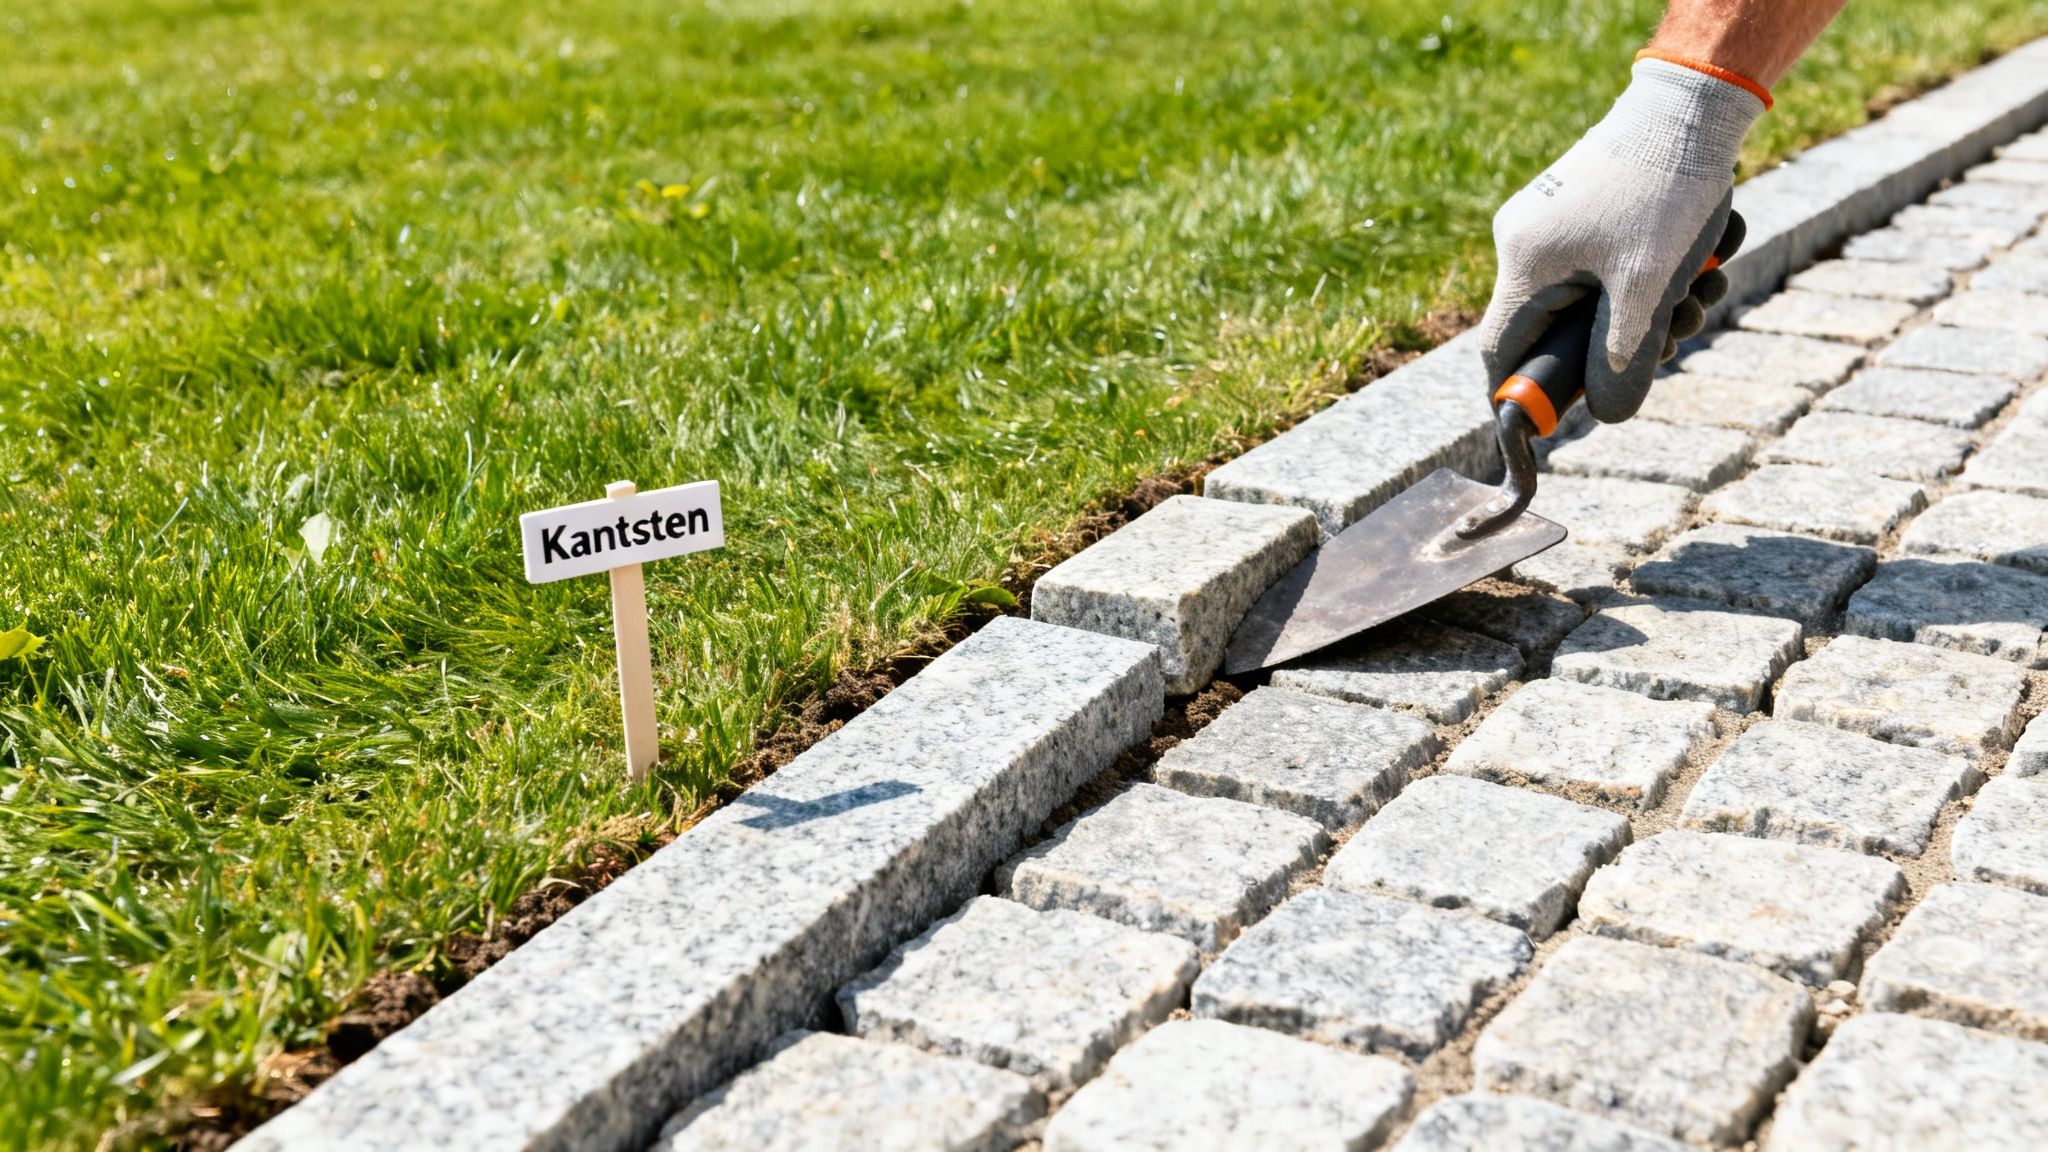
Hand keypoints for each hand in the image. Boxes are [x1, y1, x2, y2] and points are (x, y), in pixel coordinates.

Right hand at [1479, 58, 1763, 422]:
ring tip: (1704, 289)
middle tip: (1676, 338)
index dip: (1523, 395)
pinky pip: (1605, 265)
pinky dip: (1649, 277)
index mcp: (1525, 265)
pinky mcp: (1580, 208)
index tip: (1556, 421)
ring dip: (1648, 310)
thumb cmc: (1665, 190)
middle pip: (1556, 328)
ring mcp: (1551, 222)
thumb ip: (1621, 360)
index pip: (1500, 354)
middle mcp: (1525, 243)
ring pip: (1591, 298)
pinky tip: (1698, 263)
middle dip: (1621, 345)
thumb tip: (1607, 416)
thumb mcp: (1648, 289)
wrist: (1691, 102)